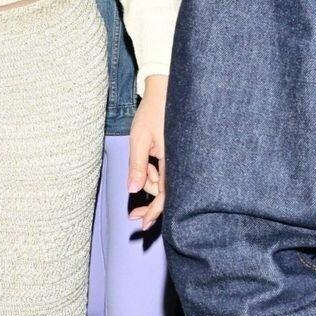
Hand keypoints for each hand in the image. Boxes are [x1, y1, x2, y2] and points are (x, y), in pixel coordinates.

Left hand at [128, 74, 167, 230]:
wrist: (166, 90)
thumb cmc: (152, 111)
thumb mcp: (139, 138)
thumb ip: (137, 166)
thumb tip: (133, 190)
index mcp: (175, 161)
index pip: (167, 195)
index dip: (156, 212)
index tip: (143, 225)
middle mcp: (182, 162)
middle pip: (166, 192)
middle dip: (150, 200)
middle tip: (133, 213)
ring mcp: (181, 158)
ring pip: (166, 182)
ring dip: (152, 181)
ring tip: (144, 159)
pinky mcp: (179, 154)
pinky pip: (168, 172)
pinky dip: (156, 173)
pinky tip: (150, 161)